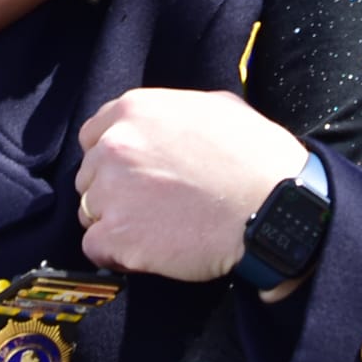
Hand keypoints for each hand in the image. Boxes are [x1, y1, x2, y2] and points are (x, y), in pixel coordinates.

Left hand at [75, 89, 304, 283]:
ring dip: (115, 221)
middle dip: (114, 190)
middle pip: (89, 176)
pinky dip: (116, 254)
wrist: (272, 206)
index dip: (111, 158)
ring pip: (89, 212)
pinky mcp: (118, 236)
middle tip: (151, 205)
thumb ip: (174, 112)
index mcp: (133, 110)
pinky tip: (147, 251)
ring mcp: (111, 192)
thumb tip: (166, 125)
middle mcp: (113, 146)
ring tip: (155, 229)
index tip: (132, 174)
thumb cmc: (255, 156)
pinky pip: (95, 248)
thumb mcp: (216, 107)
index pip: (92, 136)